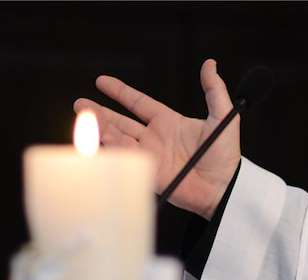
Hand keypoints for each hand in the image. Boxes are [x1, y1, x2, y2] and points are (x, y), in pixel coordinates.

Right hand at [74, 59, 239, 219]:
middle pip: (120, 121)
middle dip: (99, 113)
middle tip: (80, 105)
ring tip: (85, 118)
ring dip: (101, 128)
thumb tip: (210, 64)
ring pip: (118, 139)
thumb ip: (215, 90)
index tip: (101, 81)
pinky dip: (110, 150)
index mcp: (169, 122)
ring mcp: (150, 156)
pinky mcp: (148, 174)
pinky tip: (98, 140)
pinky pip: (125, 159)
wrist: (225, 187)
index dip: (120, 92)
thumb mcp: (224, 117)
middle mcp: (156, 138)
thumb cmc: (227, 155)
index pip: (138, 103)